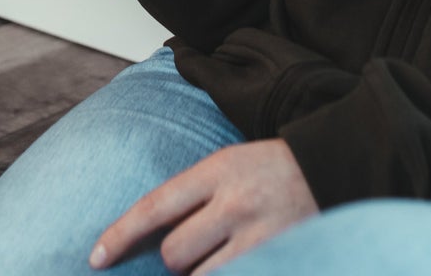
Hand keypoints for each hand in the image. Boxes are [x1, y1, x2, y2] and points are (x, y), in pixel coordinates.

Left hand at [91, 140, 318, 273]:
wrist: (334, 168)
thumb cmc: (269, 171)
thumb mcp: (227, 164)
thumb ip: (191, 197)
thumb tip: (148, 240)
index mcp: (219, 169)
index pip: (154, 207)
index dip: (119, 236)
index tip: (95, 259)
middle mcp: (237, 203)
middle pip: (174, 253)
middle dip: (176, 259)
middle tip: (199, 246)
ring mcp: (261, 236)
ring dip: (202, 274)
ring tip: (222, 254)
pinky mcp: (279, 259)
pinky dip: (226, 275)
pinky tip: (235, 264)